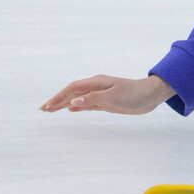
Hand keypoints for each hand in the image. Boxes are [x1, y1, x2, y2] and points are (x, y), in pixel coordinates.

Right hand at [41, 74, 174, 114]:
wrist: (151, 96)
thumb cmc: (134, 94)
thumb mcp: (113, 97)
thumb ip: (92, 100)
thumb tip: (72, 103)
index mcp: (96, 83)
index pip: (72, 89)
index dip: (59, 97)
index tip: (47, 106)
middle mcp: (96, 87)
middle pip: (72, 93)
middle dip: (57, 100)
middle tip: (42, 109)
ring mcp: (101, 94)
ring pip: (78, 99)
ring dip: (64, 104)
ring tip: (50, 110)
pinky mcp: (106, 102)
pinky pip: (87, 104)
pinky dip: (77, 106)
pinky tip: (70, 109)